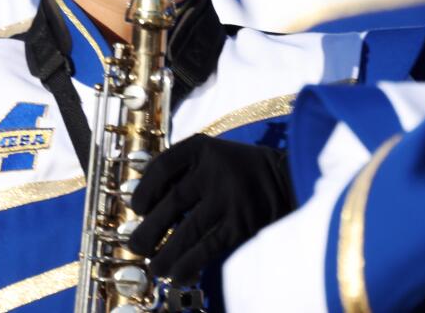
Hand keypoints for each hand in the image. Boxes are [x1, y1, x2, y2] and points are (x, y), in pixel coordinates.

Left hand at [128, 135, 294, 284]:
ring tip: (154, 268)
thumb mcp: (212, 155)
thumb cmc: (238, 171)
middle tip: (136, 246)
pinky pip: (209, 247)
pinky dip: (190, 263)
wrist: (288, 180)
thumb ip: (183, 171)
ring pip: (188, 230)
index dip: (144, 190)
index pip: (163, 166)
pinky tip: (178, 275)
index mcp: (203, 148)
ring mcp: (229, 197)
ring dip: (166, 253)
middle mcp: (215, 170)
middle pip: (173, 201)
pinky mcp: (242, 224)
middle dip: (150, 229)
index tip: (137, 208)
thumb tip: (147, 208)